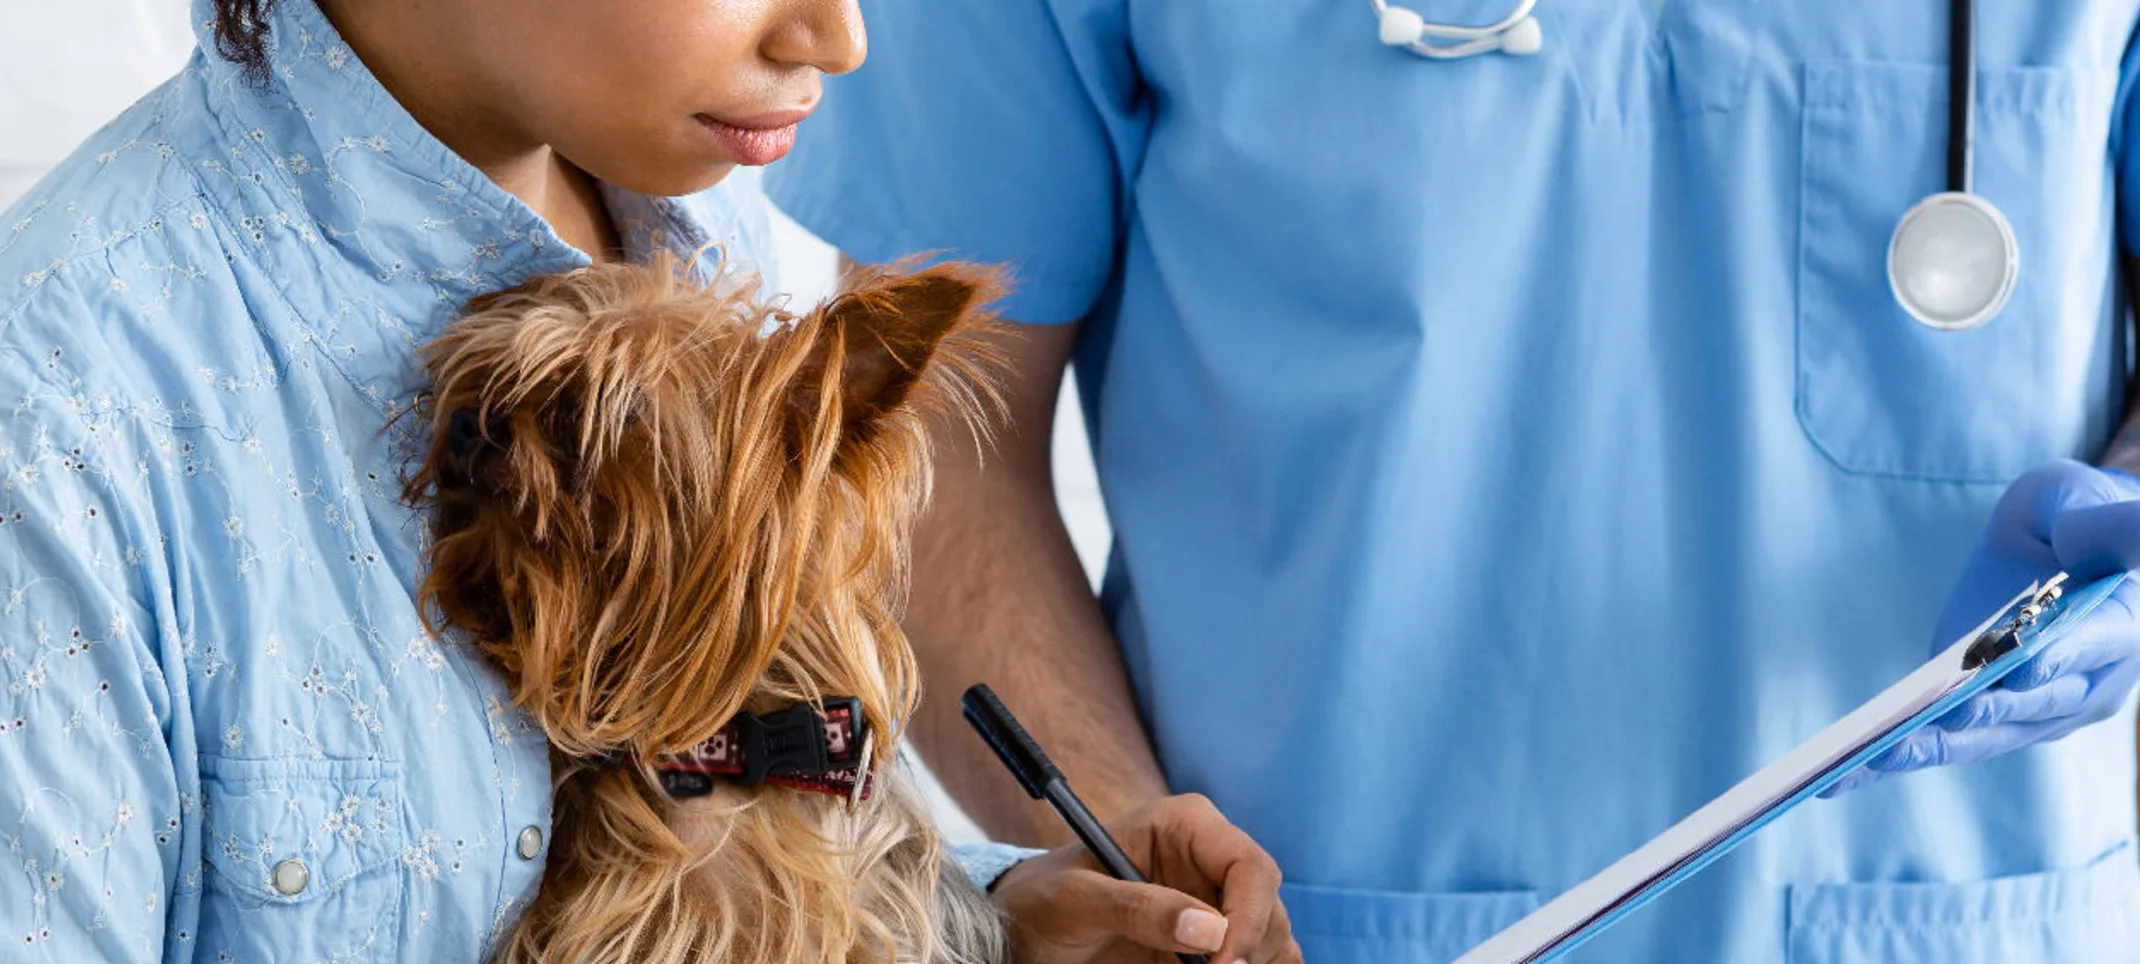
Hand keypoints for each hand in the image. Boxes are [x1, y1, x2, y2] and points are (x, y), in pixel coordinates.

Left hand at [991, 793, 1299, 963]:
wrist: (1025, 930)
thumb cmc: (1042, 900)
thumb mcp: (1074, 900)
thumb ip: (1136, 907)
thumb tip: (1208, 931)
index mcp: (1188, 826)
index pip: (1251, 867)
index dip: (1249, 918)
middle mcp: (1213, 863)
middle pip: (1270, 911)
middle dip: (1249, 954)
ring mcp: (1219, 907)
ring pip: (1274, 944)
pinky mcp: (1215, 947)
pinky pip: (1259, 963)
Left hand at [1824, 460, 2139, 795]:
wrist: (2065, 548)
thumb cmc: (2071, 515)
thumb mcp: (2076, 501)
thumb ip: (2102, 523)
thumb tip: (2115, 525)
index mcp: (2123, 621)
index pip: (2095, 642)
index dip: (2057, 655)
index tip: (2017, 670)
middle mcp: (2095, 678)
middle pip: (2038, 700)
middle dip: (1984, 710)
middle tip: (1937, 718)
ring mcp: (2051, 708)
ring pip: (1992, 733)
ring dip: (1933, 746)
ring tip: (1873, 756)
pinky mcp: (2006, 720)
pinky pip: (1958, 741)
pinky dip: (1908, 753)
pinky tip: (1850, 771)